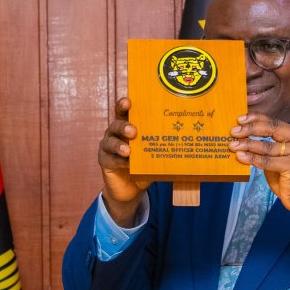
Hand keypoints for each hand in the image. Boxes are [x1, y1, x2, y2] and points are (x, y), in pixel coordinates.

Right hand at [98, 97, 151, 226]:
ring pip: (110, 141)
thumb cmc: (144, 164)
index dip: (124, 105)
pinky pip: (110, 159)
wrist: (131, 187)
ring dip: (119, 145)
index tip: (128, 102)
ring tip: (128, 151)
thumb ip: (160, 142)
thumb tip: (184, 135)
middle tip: (133, 131)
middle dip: (124, 126)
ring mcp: (108, 147)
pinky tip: (126, 164)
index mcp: (127, 125)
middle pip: (116, 124)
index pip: (123, 111)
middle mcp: (115, 133)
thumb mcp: (153, 151)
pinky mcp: (105, 161)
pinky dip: (119, 161)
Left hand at [229, 114, 289, 229]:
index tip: (240, 119)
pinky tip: (241, 156)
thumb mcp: (280, 159)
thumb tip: (244, 138)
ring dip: (247, 145)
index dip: (256, 119)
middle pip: (272, 129)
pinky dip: (252, 158)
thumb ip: (268, 148)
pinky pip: (267, 161)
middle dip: (250, 129)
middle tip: (233, 132)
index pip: (275, 122)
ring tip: (233, 145)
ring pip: (267, 146)